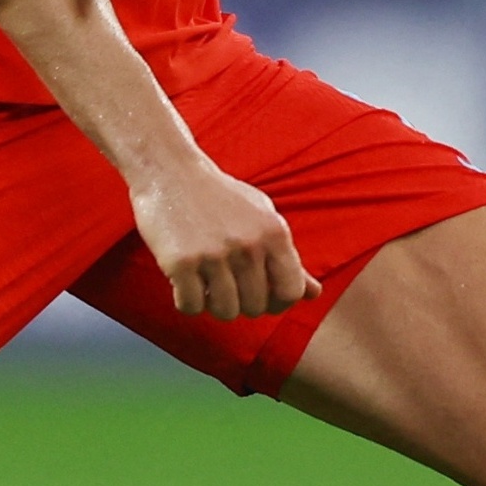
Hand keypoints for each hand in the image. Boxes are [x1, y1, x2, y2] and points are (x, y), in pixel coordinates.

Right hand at [127, 150, 317, 320]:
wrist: (170, 173)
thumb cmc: (220, 198)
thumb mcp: (262, 219)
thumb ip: (288, 259)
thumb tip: (315, 293)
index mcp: (274, 233)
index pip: (290, 292)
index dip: (277, 303)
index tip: (260, 296)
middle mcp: (248, 244)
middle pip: (255, 307)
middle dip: (241, 303)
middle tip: (226, 284)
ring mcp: (213, 254)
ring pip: (225, 312)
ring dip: (213, 305)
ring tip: (206, 284)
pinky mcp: (180, 262)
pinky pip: (191, 307)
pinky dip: (187, 302)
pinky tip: (185, 283)